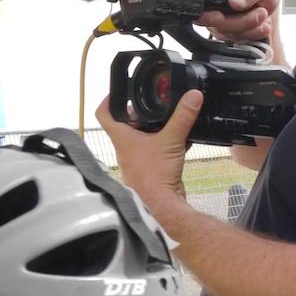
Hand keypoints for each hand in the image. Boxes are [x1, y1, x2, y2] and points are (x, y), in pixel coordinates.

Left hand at [95, 90, 202, 206]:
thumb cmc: (153, 177)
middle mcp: (126, 147)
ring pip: (144, 135)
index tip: (119, 90)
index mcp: (121, 137)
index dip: (108, 99)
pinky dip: (168, 140)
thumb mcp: (170, 140)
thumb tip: (192, 96)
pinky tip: (183, 137)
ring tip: (170, 116)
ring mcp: (138, 157)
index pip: (104, 113)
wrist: (161, 205)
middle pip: (127, 122)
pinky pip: (158, 148)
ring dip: (156, 126)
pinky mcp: (152, 166)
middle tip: (154, 101)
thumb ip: (182, 117)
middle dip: (140, 111)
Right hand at [171, 0, 280, 44]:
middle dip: (227, 17)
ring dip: (243, 24)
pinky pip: (227, 37)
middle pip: (201, 10)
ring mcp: (210, 14)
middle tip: (249, 11)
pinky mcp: (217, 30)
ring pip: (216, 27)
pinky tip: (258, 25)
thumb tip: (235, 2)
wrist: (265, 10)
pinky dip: (247, 34)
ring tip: (260, 14)